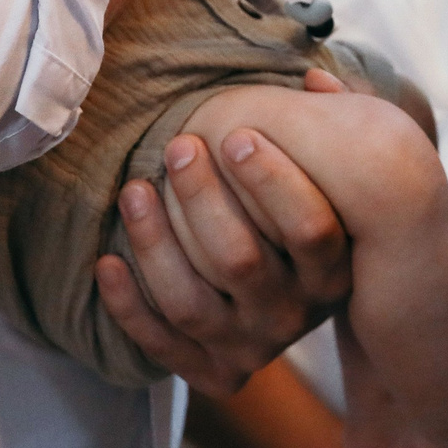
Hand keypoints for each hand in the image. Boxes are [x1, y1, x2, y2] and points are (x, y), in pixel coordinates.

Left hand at [93, 127, 352, 394]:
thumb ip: (336, 127)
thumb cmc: (315, 216)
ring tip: (133, 190)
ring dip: (154, 243)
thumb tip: (311, 77)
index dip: (271, 180)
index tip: (234, 134)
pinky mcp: (215, 370)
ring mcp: (253, 345)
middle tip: (178, 146)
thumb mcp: (341, 178)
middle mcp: (296, 313)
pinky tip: (106, 260)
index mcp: (335, 268)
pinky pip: (163, 343)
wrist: (307, 303)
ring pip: (191, 301)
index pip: (311, 229)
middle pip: (240, 260)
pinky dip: (129, 306)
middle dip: (199, 198)